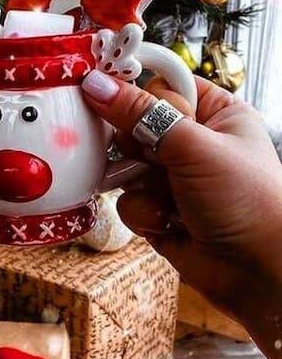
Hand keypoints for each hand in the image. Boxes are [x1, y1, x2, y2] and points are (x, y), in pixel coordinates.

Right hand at [82, 70, 281, 358]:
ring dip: (140, 186)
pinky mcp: (160, 213)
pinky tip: (168, 224)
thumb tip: (97, 84)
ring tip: (167, 199)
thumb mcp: (194, 147)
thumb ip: (141, 115)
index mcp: (216, 114)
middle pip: (135, 127)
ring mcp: (175, 180)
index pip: (162, 87)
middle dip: (133, 146)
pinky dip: (144, 214)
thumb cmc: (248, 201)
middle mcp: (194, 144)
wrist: (262, 273)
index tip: (102, 91)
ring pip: (127, 168)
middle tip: (147, 157)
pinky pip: (129, 202)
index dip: (135, 91)